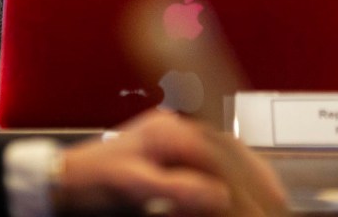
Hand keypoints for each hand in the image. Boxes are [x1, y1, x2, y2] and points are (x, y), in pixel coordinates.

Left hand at [58, 110, 286, 215]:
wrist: (60, 178)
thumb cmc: (90, 182)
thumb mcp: (130, 186)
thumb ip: (175, 189)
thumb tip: (220, 196)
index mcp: (169, 132)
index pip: (220, 158)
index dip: (244, 186)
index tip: (262, 209)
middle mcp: (177, 130)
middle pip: (230, 152)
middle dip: (257, 178)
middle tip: (277, 204)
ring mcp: (176, 140)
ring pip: (226, 154)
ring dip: (250, 176)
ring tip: (271, 200)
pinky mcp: (173, 153)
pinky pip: (213, 159)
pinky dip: (233, 174)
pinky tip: (240, 192)